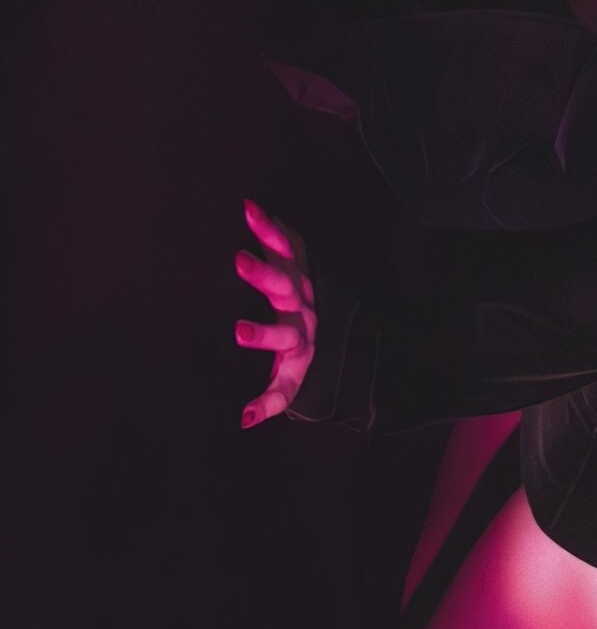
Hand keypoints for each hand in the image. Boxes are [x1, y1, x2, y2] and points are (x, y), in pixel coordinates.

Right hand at [233, 199, 315, 427]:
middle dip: (264, 276)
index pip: (282, 337)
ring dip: (268, 236)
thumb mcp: (289, 383)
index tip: (238, 330)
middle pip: (286, 289)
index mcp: (298, 337)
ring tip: (248, 214)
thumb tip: (244, 421)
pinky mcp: (297, 262)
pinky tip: (250, 206)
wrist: (326, 328)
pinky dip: (269, 225)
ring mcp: (300, 280)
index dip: (263, 335)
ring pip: (288, 255)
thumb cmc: (299, 360)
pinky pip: (285, 239)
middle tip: (240, 261)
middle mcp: (301, 306)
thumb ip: (270, 401)